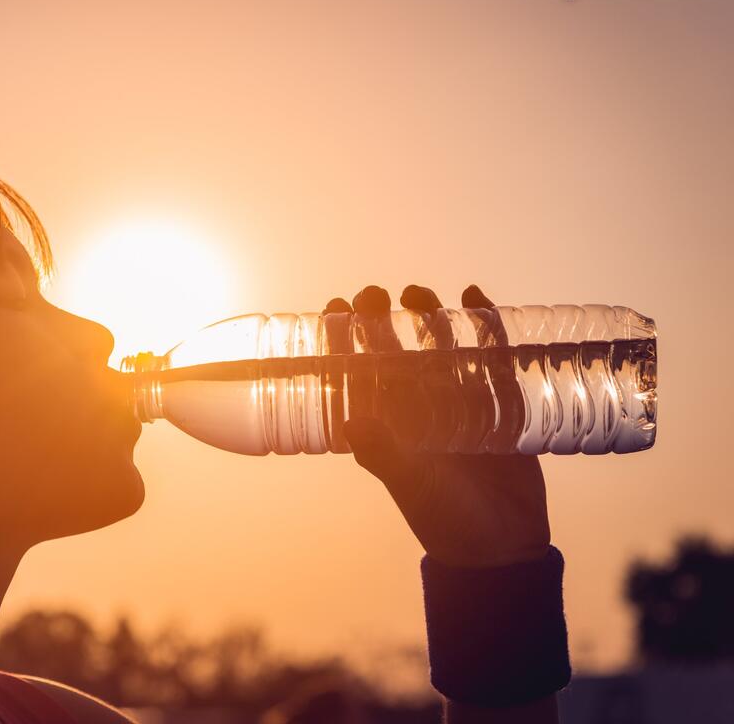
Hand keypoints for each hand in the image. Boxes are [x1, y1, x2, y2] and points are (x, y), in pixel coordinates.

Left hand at [327, 284, 550, 567]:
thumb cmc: (444, 518)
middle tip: (373, 293)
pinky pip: (490, 354)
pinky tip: (475, 296)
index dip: (342, 338)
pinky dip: (485, 325)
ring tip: (416, 292)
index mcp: (386, 424)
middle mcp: (417, 407)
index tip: (334, 306)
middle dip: (381, 318)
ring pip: (438, 345)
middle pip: (394, 349)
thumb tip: (352, 422)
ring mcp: (457, 400)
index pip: (356, 371)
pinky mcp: (499, 401)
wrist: (503, 546)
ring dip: (427, 315)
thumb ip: (385, 454)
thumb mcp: (411, 484)